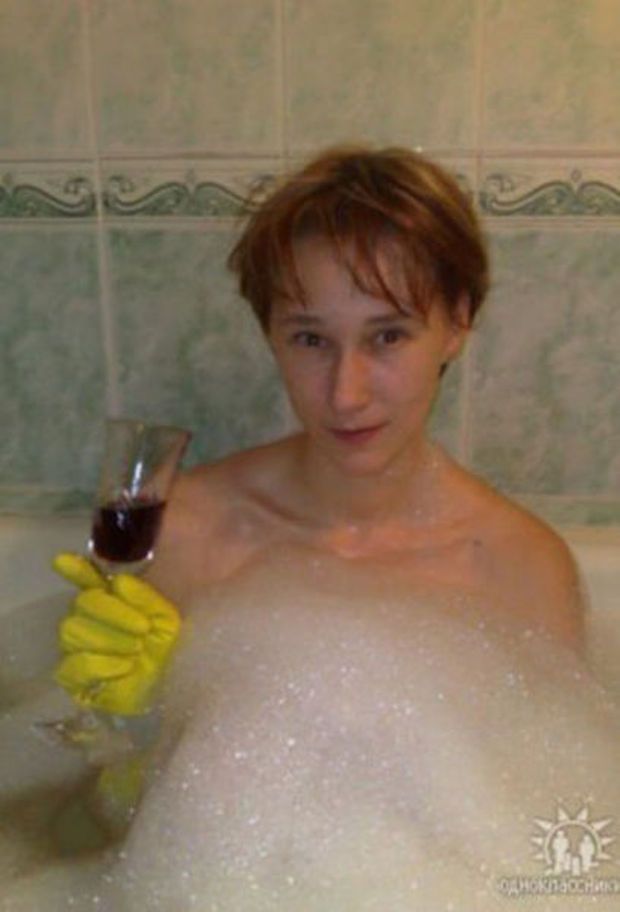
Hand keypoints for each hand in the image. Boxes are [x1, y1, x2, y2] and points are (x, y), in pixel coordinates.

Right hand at [53, 553, 180, 715]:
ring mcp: (76, 646)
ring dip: (110, 639)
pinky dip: (101, 664)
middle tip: (144, 629)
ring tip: (137, 649)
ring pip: (72, 631)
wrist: (170, 682)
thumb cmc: (166, 646)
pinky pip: (73, 665)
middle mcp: (88, 618)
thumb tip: (119, 583)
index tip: (63, 561)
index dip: (74, 569)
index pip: (85, 578)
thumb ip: (143, 597)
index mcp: (109, 599)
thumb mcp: (164, 616)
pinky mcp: (73, 678)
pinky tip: (124, 667)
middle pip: (82, 603)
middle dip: (114, 614)